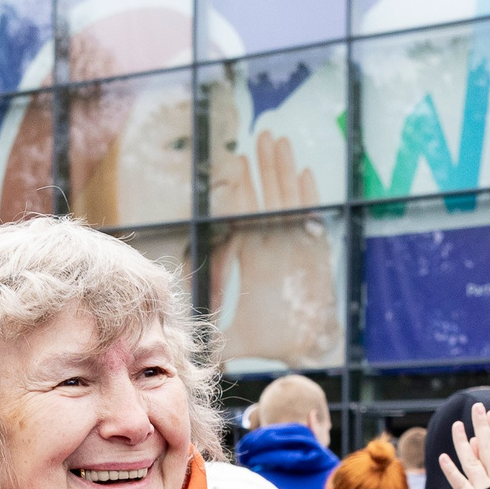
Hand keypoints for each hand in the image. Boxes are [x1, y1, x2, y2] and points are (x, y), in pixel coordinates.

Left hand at [210, 131, 338, 368]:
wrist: (306, 353)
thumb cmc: (273, 343)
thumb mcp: (232, 330)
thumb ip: (208, 318)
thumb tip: (173, 317)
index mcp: (256, 259)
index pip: (245, 214)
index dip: (241, 190)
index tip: (233, 165)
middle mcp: (276, 247)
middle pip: (268, 199)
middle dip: (264, 168)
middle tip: (260, 135)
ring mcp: (296, 249)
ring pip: (288, 203)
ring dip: (283, 172)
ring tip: (276, 141)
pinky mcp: (315, 258)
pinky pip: (311, 222)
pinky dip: (309, 199)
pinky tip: (304, 173)